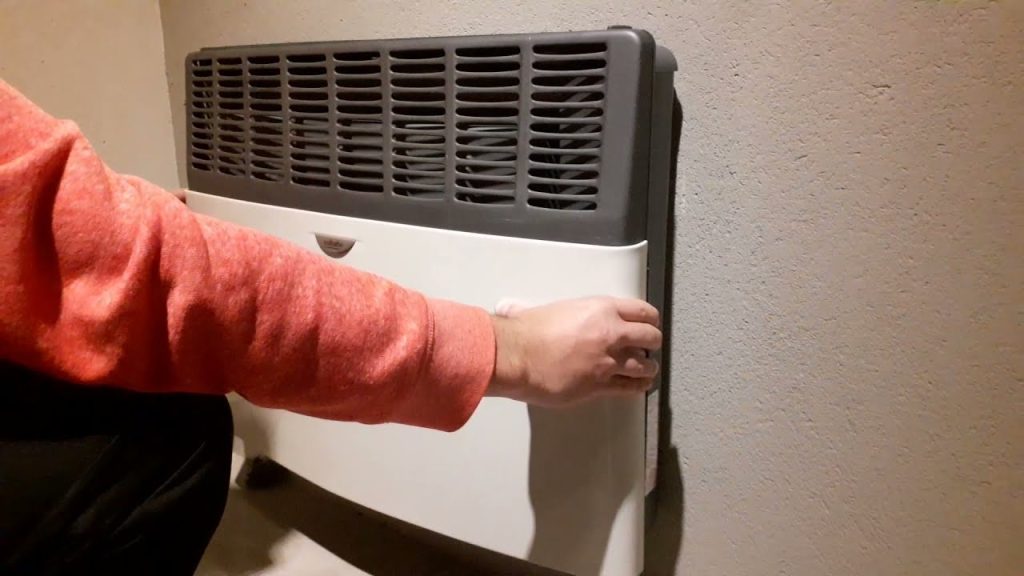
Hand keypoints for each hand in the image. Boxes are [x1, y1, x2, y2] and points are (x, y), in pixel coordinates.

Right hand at [488, 297, 662, 405]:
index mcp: (601, 309)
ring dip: (647, 367)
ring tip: (646, 368)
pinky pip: (630, 387)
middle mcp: (611, 333)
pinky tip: (639, 385)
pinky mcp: (601, 386)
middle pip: (650, 337)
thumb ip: (547, 312)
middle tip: (649, 345)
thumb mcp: (548, 310)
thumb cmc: (527, 332)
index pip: (642, 311)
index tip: (649, 323)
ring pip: (645, 365)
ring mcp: (608, 361)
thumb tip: (518, 308)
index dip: (649, 319)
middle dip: (651, 342)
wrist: (517, 356)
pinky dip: (638, 386)